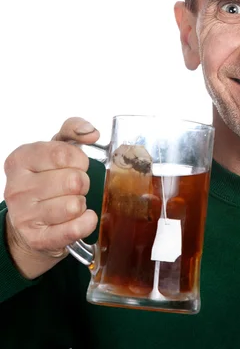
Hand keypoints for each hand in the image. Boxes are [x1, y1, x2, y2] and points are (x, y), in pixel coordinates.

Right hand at [4, 117, 99, 278]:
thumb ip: (74, 130)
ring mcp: (24, 215)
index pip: (63, 154)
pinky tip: (81, 218)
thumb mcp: (56, 147)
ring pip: (74, 205)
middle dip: (83, 182)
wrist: (31, 218)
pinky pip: (74, 229)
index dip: (80, 160)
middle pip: (73, 181)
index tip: (78, 165)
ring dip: (82, 203)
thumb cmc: (47, 177)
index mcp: (20, 159)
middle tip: (74, 186)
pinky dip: (86, 223)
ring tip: (72, 202)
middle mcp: (17, 187)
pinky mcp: (36, 239)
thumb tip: (91, 132)